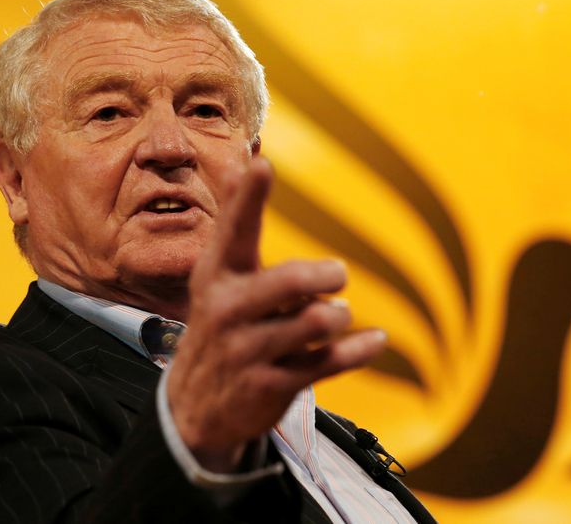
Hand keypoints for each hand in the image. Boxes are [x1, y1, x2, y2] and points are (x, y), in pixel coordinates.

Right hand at [166, 156, 385, 472]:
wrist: (195, 407)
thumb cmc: (220, 323)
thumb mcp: (218, 276)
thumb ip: (237, 223)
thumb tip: (246, 161)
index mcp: (216, 276)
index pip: (233, 231)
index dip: (248, 199)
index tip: (263, 164)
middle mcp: (228, 311)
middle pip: (288, 281)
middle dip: (323, 276)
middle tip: (338, 275)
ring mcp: (248, 351)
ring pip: (315, 322)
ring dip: (337, 316)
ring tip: (337, 314)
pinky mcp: (272, 385)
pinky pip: (329, 362)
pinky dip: (360, 349)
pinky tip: (375, 340)